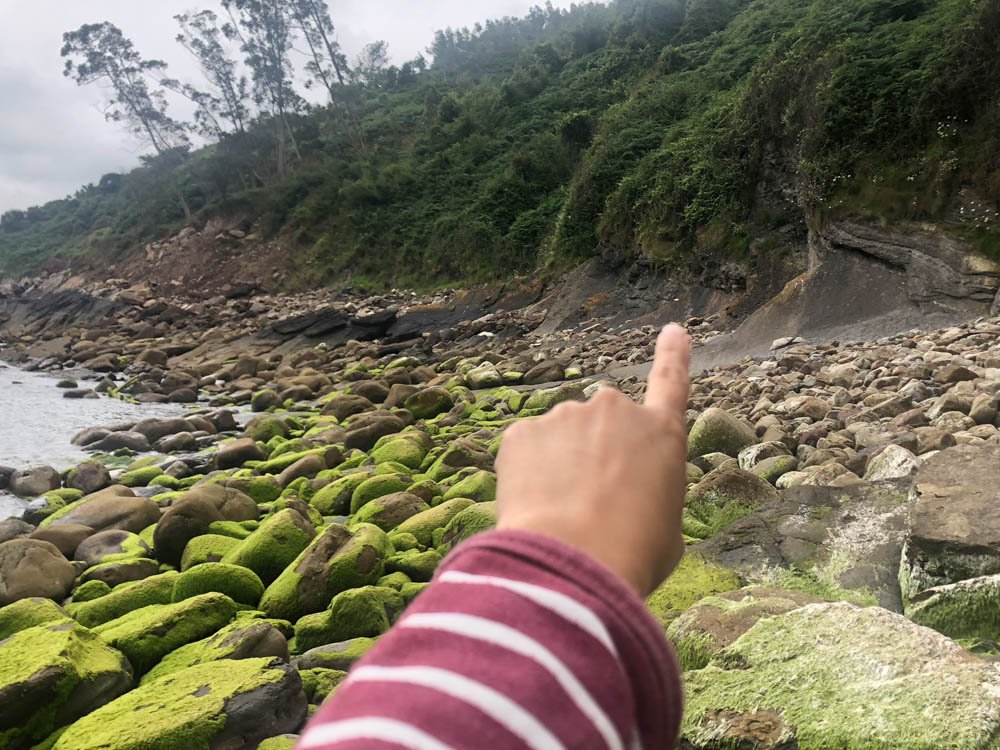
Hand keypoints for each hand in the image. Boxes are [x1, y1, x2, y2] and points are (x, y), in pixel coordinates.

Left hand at [496, 324, 690, 595]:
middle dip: (594, 455)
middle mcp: (616, 411)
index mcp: (662, 434)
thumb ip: (649, 498)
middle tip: (590, 505)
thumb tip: (628, 502)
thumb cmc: (633, 554)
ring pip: (560, 441)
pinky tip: (534, 510)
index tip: (672, 331)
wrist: (575, 560)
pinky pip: (525, 453)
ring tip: (563, 516)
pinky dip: (526, 477)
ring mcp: (566, 416)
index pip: (671, 383)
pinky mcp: (523, 431)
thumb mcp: (666, 531)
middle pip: (603, 426)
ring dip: (558, 468)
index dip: (672, 355)